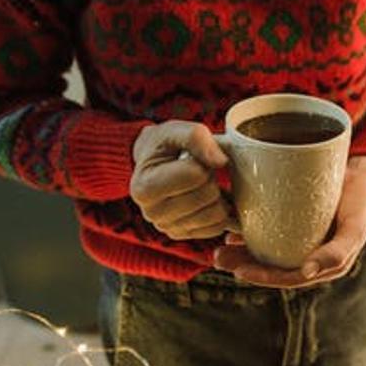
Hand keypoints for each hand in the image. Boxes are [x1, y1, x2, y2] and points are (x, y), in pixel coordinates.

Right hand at [130, 120, 233, 239]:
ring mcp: (168, 228)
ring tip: (200, 185)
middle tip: (197, 171)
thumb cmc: (163, 146)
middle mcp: (153, 214)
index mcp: (146, 187)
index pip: (196, 175)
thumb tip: (220, 161)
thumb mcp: (174, 130)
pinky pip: (218, 227)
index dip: (202, 162)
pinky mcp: (184, 235)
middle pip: (207, 195)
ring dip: (216, 195)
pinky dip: (219, 211)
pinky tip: (206, 199)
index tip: (190, 159)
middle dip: (210, 178)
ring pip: (216, 214)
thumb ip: (195, 137)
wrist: (152, 164)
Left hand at [214, 156, 365, 287]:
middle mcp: (311, 256)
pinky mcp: (296, 223)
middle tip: (217, 256)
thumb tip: (306, 272)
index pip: (288, 277)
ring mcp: (302, 240)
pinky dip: (251, 233)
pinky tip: (232, 228)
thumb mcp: (355, 228)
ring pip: (268, 251)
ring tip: (218, 246)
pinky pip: (271, 233)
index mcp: (325, 265)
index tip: (238, 270)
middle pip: (273, 266)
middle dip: (243, 264)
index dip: (262, 277)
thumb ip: (337, 252)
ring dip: (242, 251)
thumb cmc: (363, 203)